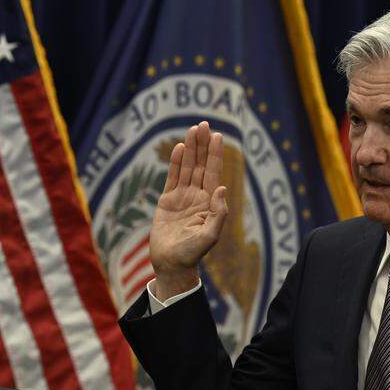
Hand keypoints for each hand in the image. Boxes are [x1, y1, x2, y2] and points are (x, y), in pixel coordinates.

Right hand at [149, 121, 227, 298]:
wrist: (171, 265)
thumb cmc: (192, 254)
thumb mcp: (209, 237)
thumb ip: (218, 214)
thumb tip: (222, 188)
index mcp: (209, 203)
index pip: (214, 173)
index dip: (215, 154)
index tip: (217, 136)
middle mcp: (197, 197)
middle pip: (201, 165)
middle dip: (202, 145)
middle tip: (203, 124)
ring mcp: (182, 198)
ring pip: (187, 168)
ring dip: (190, 149)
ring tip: (192, 130)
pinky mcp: (168, 201)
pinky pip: (173, 178)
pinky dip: (176, 163)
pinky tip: (179, 148)